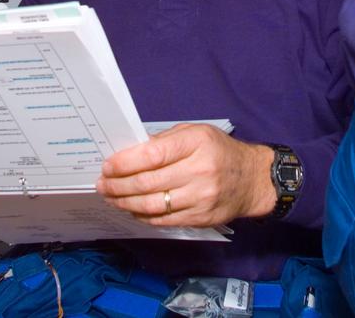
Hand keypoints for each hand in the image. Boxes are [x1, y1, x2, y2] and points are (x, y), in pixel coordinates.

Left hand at [95, 124, 275, 227]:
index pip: (152, 155)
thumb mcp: (195, 133)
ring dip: (125, 203)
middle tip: (102, 185)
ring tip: (111, 198)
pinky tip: (132, 209)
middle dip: (118, 185)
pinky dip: (143, 216)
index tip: (107, 166)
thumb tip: (129, 153)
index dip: (124, 163)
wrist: (252, 179)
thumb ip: (164, 141)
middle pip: (148, 182)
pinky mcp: (201, 218)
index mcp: (196, 143)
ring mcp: (201, 197)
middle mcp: (199, 170)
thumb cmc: (219, 151)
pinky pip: (164, 220)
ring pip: (153, 205)